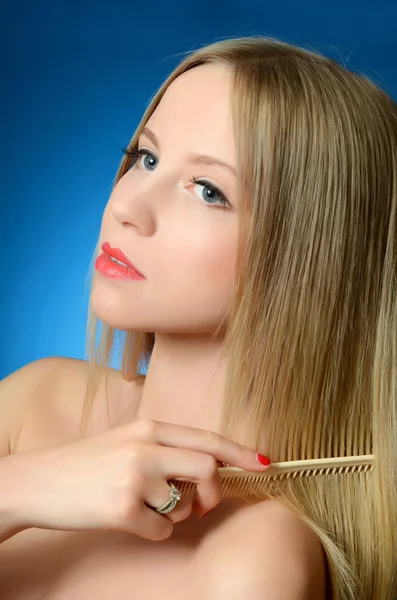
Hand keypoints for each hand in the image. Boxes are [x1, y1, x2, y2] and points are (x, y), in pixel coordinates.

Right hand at [8, 420, 269, 540]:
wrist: (37, 481)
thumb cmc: (86, 463)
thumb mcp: (126, 441)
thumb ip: (164, 448)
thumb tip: (207, 470)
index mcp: (148, 427)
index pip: (206, 438)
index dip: (240, 452)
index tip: (265, 463)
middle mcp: (145, 447)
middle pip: (207, 468)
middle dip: (213, 492)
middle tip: (200, 504)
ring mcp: (134, 477)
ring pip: (185, 504)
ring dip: (176, 514)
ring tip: (148, 508)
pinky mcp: (122, 508)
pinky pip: (162, 530)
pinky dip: (154, 531)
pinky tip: (130, 520)